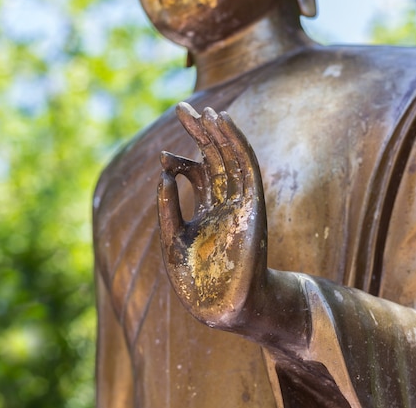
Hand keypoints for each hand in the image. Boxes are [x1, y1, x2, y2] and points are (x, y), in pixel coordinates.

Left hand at [157, 102, 267, 328]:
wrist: (222, 307)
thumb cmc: (197, 280)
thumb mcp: (172, 239)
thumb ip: (167, 206)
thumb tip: (162, 172)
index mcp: (206, 210)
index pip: (196, 173)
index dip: (180, 161)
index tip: (163, 156)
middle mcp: (224, 201)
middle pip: (214, 158)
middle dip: (199, 133)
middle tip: (182, 108)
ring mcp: (240, 202)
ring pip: (232, 158)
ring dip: (219, 133)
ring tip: (205, 110)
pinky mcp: (253, 206)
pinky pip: (247, 168)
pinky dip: (237, 144)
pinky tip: (225, 124)